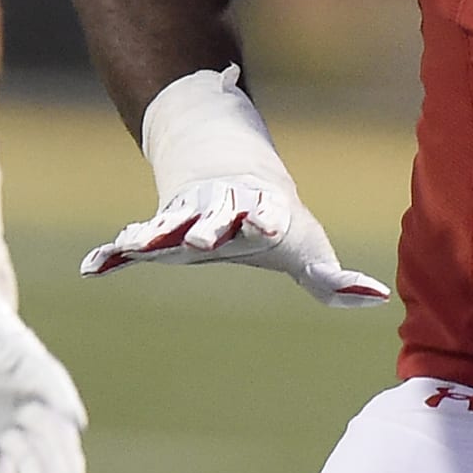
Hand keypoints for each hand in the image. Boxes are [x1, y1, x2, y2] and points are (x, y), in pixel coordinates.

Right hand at [80, 178, 390, 307]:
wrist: (228, 173)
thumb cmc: (276, 221)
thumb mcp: (308, 251)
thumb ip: (336, 282)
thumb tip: (379, 299)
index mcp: (259, 215)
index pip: (264, 217)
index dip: (266, 220)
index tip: (270, 224)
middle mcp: (219, 213)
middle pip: (213, 219)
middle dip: (210, 227)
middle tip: (205, 237)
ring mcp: (183, 218)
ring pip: (168, 224)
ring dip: (156, 235)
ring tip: (138, 245)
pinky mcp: (157, 230)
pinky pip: (131, 244)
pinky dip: (113, 254)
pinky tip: (93, 267)